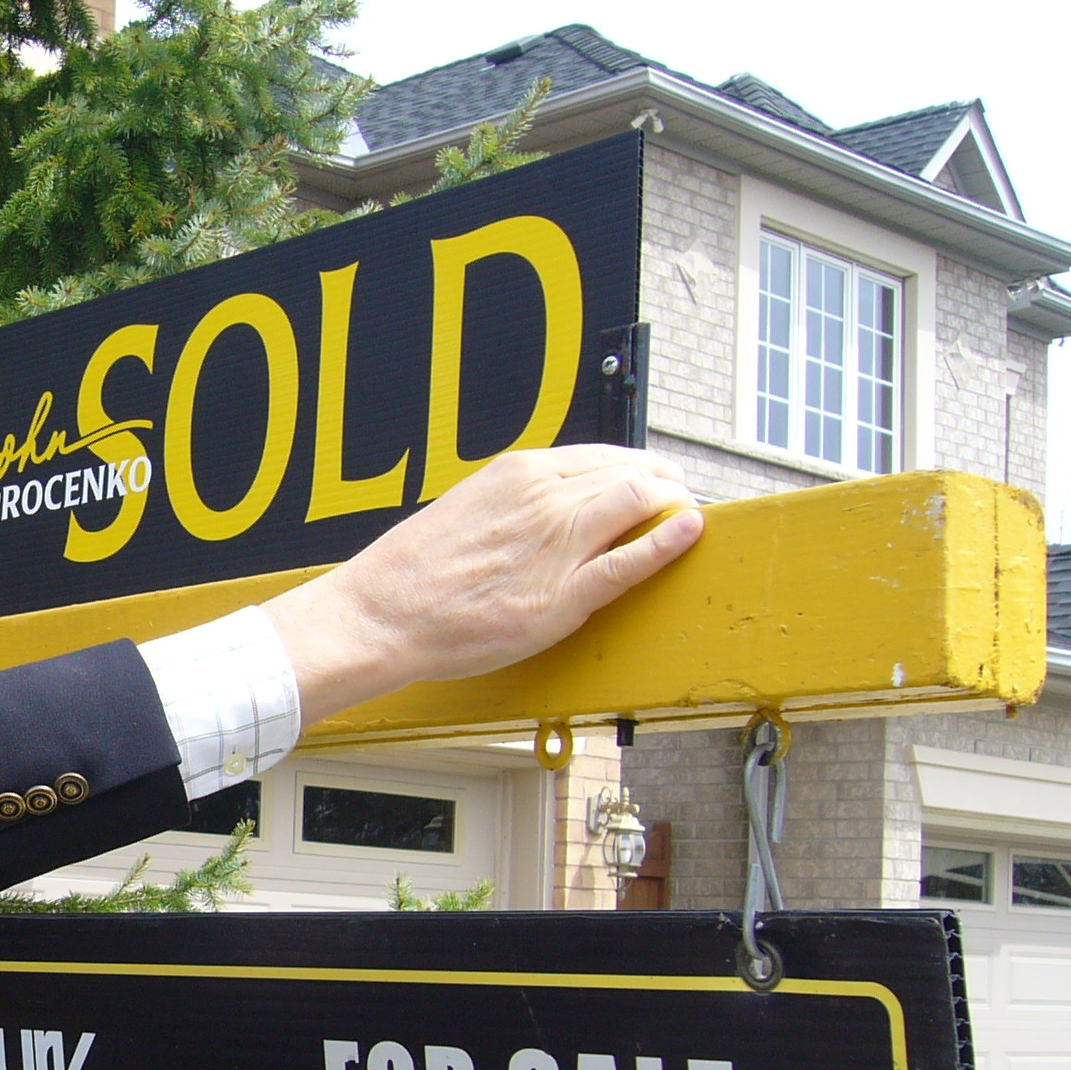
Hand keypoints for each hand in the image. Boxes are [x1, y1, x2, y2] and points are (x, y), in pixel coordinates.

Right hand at [261, 445, 703, 728]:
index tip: (651, 482)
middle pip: (633, 473)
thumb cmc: (412, 573)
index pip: (604, 456)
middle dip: (666, 484)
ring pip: (641, 502)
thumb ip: (516, 505)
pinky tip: (688, 531)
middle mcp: (546, 498)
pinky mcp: (563, 594)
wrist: (382, 613)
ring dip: (672, 506)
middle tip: (678, 500)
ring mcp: (558, 543)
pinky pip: (632, 560)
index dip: (639, 468)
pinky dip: (669, 541)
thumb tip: (548, 510)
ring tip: (683, 519)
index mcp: (520, 473)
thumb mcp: (468, 509)